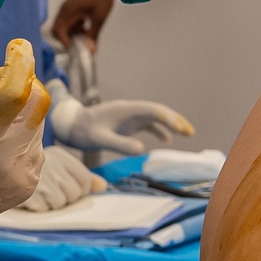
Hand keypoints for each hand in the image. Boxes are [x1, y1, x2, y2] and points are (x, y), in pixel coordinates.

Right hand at [0, 19, 49, 260]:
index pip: (16, 91)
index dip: (20, 62)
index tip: (16, 46)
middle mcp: (7, 162)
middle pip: (36, 102)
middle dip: (20, 81)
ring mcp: (21, 177)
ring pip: (36, 123)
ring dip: (18, 109)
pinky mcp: (28, 187)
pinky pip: (35, 145)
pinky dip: (20, 133)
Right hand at [19, 145, 106, 211]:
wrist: (3, 170)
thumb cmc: (38, 173)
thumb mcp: (61, 168)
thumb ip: (84, 177)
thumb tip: (103, 187)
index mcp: (61, 156)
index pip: (85, 181)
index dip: (79, 189)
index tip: (65, 185)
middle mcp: (52, 165)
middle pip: (74, 194)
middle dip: (65, 196)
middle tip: (50, 189)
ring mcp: (40, 179)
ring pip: (60, 203)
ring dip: (51, 202)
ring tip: (40, 193)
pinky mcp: (28, 193)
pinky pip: (44, 208)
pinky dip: (39, 207)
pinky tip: (32, 197)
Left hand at [47, 79, 193, 155]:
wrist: (71, 126)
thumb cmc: (84, 132)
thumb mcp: (100, 140)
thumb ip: (120, 144)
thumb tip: (142, 150)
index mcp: (124, 110)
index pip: (150, 110)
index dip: (166, 117)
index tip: (180, 128)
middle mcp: (129, 110)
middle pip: (156, 111)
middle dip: (174, 119)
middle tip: (189, 131)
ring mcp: (129, 116)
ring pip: (154, 116)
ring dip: (170, 123)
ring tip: (187, 133)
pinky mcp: (127, 123)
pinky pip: (147, 124)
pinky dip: (159, 130)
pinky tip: (167, 140)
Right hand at [50, 0, 115, 51]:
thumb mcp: (98, 18)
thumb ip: (93, 35)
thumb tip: (90, 51)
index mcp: (68, 12)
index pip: (58, 31)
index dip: (63, 42)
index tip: (73, 50)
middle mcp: (64, 10)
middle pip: (57, 29)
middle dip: (66, 39)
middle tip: (79, 44)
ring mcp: (67, 7)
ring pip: (63, 25)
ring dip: (71, 33)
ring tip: (85, 34)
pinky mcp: (72, 6)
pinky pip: (68, 20)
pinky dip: (74, 27)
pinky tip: (86, 27)